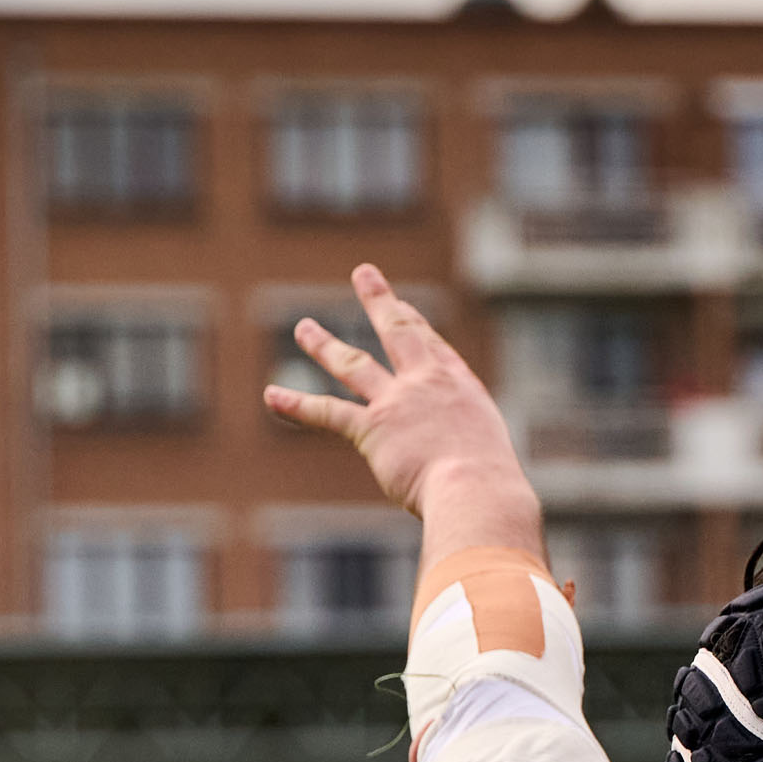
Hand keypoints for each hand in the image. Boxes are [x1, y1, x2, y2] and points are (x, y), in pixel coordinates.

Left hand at [264, 265, 529, 532]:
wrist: (474, 488)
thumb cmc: (490, 483)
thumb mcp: (488, 454)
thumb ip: (467, 450)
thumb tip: (460, 469)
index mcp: (461, 387)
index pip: (432, 345)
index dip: (414, 321)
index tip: (401, 305)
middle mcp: (426, 383)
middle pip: (398, 330)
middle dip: (379, 300)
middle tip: (363, 274)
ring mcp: (396, 402)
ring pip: (353, 363)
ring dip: (324, 344)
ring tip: (304, 328)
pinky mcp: (371, 428)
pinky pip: (328, 412)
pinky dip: (297, 404)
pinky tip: (272, 395)